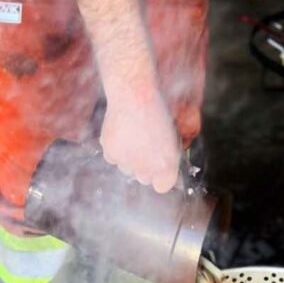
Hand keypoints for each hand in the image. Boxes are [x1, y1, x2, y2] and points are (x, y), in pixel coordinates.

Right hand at [100, 79, 181, 193]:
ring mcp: (127, 163)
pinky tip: (123, 135)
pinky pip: (114, 159)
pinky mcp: (111, 153)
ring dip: (131, 159)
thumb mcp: (172, 138)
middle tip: (148, 146)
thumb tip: (166, 176)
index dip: (162, 177)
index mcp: (166, 166)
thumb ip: (170, 160)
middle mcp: (145, 170)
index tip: (162, 166)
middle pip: (144, 178)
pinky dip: (117, 151)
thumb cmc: (157, 114)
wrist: (134, 96)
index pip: (162, 186)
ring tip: (136, 137)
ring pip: (127, 169)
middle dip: (147, 167)